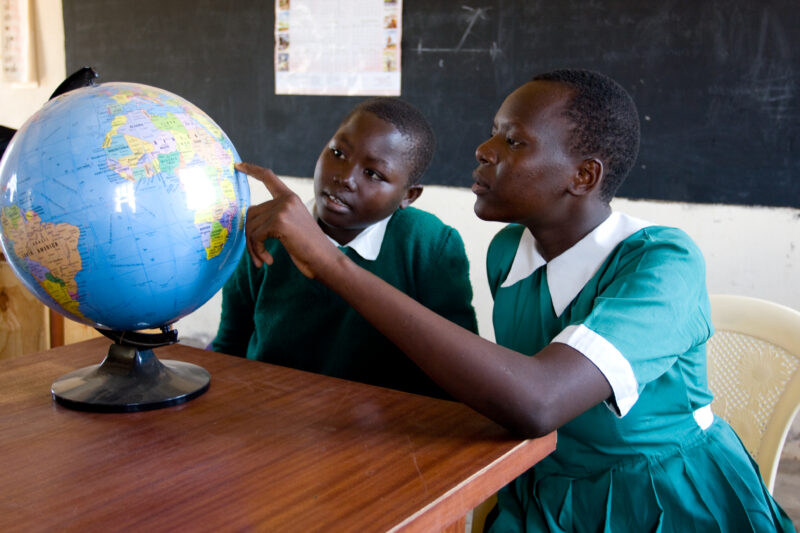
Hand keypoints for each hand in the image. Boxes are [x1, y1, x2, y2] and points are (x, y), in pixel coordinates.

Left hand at [236, 162, 336, 277]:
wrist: (325, 260)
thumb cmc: (309, 249)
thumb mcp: (292, 226)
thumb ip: (273, 216)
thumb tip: (247, 216)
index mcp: (290, 198)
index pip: (268, 177)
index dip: (251, 170)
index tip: (237, 165)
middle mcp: (286, 199)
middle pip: (250, 213)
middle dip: (249, 236)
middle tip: (256, 255)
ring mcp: (283, 209)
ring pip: (250, 226)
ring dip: (252, 247)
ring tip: (261, 260)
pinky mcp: (279, 222)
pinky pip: (255, 236)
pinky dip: (257, 251)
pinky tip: (267, 260)